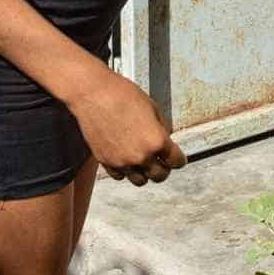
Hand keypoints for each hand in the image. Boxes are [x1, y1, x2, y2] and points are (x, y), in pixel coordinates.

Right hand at [70, 67, 184, 185]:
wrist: (93, 94)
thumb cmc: (122, 95)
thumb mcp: (153, 107)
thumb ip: (161, 128)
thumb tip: (165, 139)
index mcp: (156, 141)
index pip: (176, 161)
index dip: (179, 159)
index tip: (178, 159)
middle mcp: (140, 156)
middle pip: (160, 176)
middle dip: (165, 169)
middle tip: (163, 162)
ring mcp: (122, 161)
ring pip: (140, 181)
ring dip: (145, 173)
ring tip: (145, 163)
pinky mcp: (106, 162)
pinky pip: (120, 176)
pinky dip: (126, 171)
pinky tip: (127, 160)